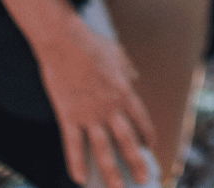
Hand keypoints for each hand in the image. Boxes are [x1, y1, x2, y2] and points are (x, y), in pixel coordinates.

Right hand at [32, 19, 156, 187]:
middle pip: (127, 141)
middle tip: (144, 179)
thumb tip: (135, 75)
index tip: (150, 148)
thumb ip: (127, 67)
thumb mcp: (116, 52)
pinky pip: (73, 145)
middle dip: (137, 162)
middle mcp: (110, 107)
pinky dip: (76, 163)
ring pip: (103, 150)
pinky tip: (80, 180)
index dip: (147, 136)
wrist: (63, 40)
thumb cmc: (90, 43)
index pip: (141, 120)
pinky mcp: (68, 115)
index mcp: (125, 92)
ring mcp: (89, 114)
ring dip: (111, 172)